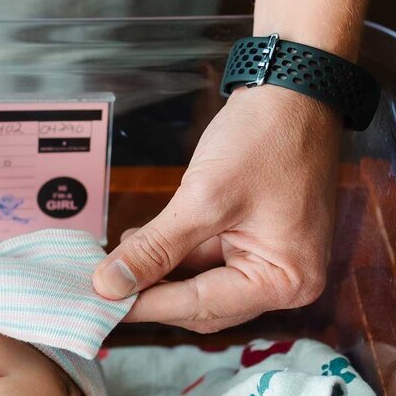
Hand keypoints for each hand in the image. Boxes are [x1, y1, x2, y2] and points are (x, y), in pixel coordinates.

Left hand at [93, 85, 341, 330]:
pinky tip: (141, 245)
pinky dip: (176, 255)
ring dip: (159, 275)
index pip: (202, 306)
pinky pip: (211, 261)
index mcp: (286, 280)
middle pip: (204, 306)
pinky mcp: (260, 240)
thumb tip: (109, 284)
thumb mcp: (205, 196)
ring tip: (114, 262)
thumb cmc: (267, 137)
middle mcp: (287, 281)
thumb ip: (156, 247)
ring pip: (203, 285)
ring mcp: (274, 260)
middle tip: (100, 289)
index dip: (145, 305)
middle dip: (152, 294)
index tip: (99, 307)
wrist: (296, 89)